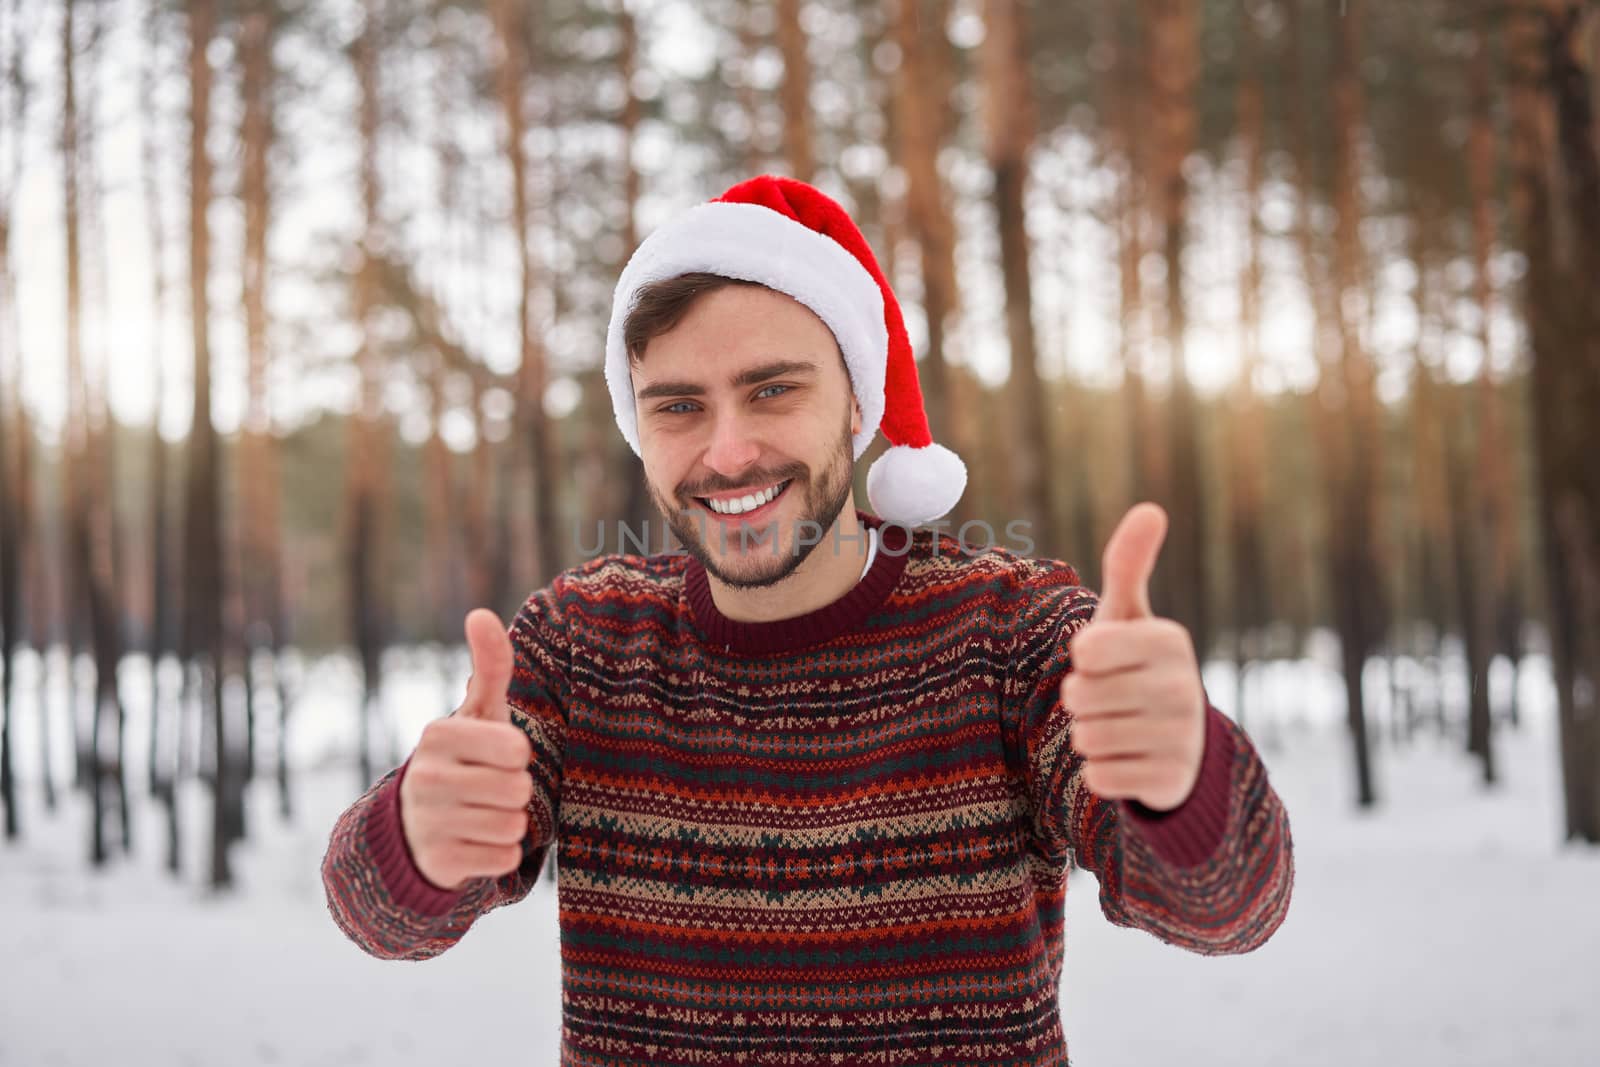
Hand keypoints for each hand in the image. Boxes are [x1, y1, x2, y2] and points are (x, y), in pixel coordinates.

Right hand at [399, 608, 534, 890]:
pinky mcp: (438, 863)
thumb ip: (489, 666)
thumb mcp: (477, 714)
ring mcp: (427, 822)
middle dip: (513, 791)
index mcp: (438, 735)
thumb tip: (480, 613)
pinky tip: (472, 842)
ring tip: (479, 814)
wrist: (414, 828)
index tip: (492, 756)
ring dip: (507, 823)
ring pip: (513, 826)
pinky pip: (503, 859)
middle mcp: (425, 777)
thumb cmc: (463, 759)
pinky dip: (497, 854)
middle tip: (485, 788)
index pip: (517, 750)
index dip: (515, 756)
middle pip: (518, 790)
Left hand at [1062, 503, 1206, 811]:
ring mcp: (1182, 737)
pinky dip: (1102, 771)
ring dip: (1091, 735)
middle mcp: (1184, 687)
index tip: (1108, 661)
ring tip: (1121, 727)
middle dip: (1082, 700)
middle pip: (1078, 696)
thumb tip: (1150, 508)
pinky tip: (1130, 760)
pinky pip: (1099, 778)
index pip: (1085, 651)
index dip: (1084, 660)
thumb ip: (1129, 565)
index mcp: (1170, 640)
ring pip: (1086, 738)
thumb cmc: (1138, 667)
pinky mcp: (1172, 782)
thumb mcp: (1130, 617)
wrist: (1182, 743)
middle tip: (1112, 698)